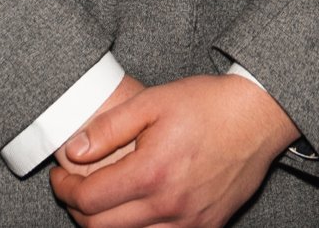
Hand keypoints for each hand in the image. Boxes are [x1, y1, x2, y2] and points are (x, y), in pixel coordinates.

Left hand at [49, 74, 298, 227]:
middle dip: (78, 210)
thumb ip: (108, 128)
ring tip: (102, 199)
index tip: (61, 177)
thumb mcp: (152, 102)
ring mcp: (190, 223)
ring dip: (105, 224)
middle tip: (74, 189)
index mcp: (153, 172)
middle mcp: (170, 206)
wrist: (257, 117)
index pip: (89, 200)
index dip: (64, 189)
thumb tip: (73, 152)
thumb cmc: (206, 105)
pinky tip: (135, 209)